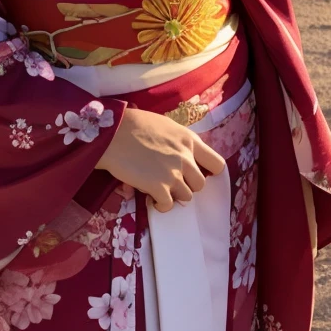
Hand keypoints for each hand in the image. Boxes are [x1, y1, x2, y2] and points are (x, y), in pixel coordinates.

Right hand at [95, 107, 225, 212]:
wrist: (113, 133)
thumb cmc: (135, 125)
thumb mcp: (165, 126)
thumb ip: (179, 142)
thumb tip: (181, 157)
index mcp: (189, 140)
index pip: (217, 164)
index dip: (208, 172)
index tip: (196, 174)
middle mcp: (186, 157)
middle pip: (200, 184)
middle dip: (186, 185)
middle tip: (170, 181)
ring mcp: (174, 173)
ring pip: (186, 196)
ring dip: (172, 195)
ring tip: (157, 188)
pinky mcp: (159, 187)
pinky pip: (168, 205)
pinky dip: (160, 204)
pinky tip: (149, 196)